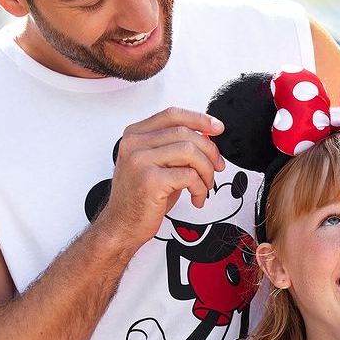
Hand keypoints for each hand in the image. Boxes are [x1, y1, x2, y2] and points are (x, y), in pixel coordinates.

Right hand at [95, 107, 226, 247]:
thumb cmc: (141, 197)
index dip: (199, 119)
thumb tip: (207, 136)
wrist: (122, 225)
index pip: (172, 115)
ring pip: (190, 152)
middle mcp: (135, 144)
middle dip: (210, 151)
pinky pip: (189, 176)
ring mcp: (140, 160)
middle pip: (185, 133)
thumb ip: (175, 147)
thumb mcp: (157, 164)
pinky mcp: (150, 180)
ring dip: (206, 171)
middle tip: (217, 167)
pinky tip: (197, 198)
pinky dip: (200, 188)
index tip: (217, 128)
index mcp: (135, 135)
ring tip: (205, 186)